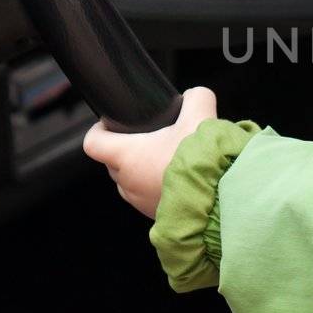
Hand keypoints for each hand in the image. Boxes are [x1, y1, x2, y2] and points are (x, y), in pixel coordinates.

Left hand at [82, 86, 217, 218]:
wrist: (219, 199)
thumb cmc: (201, 161)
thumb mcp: (201, 116)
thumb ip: (196, 97)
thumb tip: (195, 96)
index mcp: (127, 156)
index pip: (93, 143)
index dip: (99, 130)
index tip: (110, 125)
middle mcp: (128, 181)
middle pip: (113, 162)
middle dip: (127, 150)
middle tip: (152, 139)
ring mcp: (140, 202)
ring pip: (130, 182)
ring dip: (143, 171)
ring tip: (169, 161)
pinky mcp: (156, 216)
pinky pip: (148, 198)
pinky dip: (157, 188)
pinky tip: (180, 180)